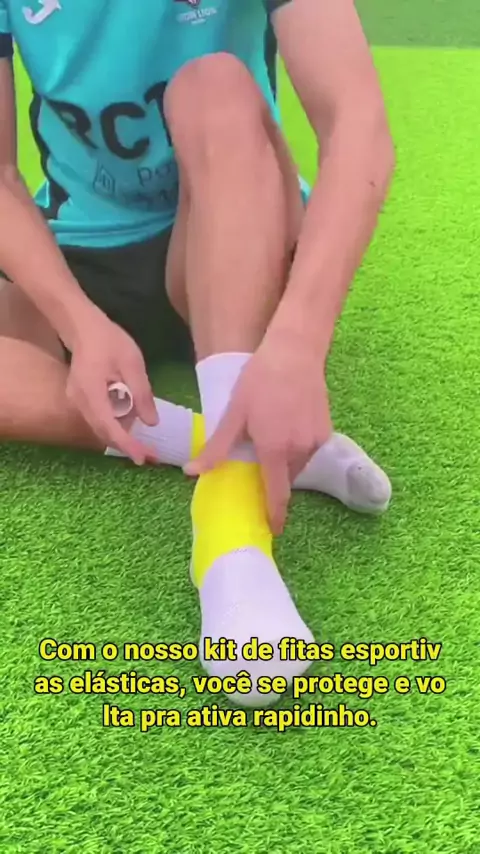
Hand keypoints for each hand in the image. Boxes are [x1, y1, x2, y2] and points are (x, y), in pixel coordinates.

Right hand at [66, 308, 157, 463]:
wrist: (83, 328)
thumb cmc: (109, 341)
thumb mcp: (133, 364)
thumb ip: (142, 394)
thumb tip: (151, 423)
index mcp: (91, 392)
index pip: (108, 426)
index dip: (126, 444)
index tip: (142, 458)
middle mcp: (79, 402)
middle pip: (103, 432)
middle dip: (126, 445)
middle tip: (150, 455)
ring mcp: (76, 402)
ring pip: (100, 427)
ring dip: (122, 435)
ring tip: (145, 441)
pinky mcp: (80, 400)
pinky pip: (99, 418)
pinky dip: (116, 423)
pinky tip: (131, 421)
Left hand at [186, 332, 332, 534]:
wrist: (295, 351)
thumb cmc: (259, 380)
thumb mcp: (234, 414)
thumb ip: (217, 448)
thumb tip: (191, 473)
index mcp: (275, 451)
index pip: (277, 495)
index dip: (275, 516)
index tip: (272, 530)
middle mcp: (300, 451)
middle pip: (285, 478)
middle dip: (273, 478)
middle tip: (257, 465)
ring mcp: (316, 441)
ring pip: (297, 463)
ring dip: (284, 461)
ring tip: (270, 436)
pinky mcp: (326, 430)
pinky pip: (308, 449)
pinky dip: (296, 447)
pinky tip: (285, 425)